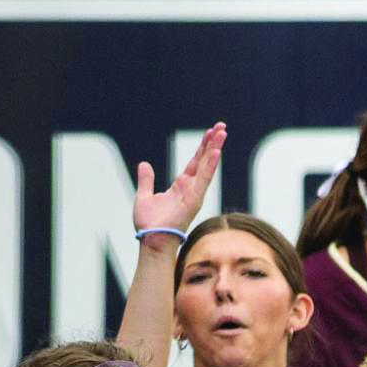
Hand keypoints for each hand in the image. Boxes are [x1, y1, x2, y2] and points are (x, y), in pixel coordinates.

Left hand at [132, 122, 226, 244]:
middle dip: (213, 143)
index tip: (210, 133)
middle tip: (221, 126)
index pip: (195, 162)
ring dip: (215, 149)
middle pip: (204, 160)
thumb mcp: (144, 196)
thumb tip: (144, 164)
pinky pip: (203, 179)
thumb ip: (146, 180)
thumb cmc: (148, 224)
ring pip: (206, 166)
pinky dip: (210, 165)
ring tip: (223, 132)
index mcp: (181, 186)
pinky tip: (216, 152)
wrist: (151, 240)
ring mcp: (194, 194)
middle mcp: (190, 188)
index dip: (203, 147)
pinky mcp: (194, 200)